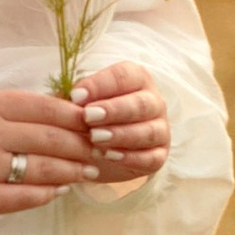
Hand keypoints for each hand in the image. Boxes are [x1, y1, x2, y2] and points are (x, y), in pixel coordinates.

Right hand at [0, 86, 102, 231]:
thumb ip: (12, 108)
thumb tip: (62, 110)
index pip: (44, 106)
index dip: (74, 116)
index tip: (92, 122)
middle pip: (50, 138)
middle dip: (81, 145)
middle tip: (97, 149)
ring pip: (44, 168)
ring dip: (72, 170)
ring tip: (87, 171)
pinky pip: (27, 196)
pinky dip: (49, 193)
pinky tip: (60, 190)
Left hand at [74, 60, 169, 184]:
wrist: (97, 152)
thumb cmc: (89, 117)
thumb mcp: (78, 104)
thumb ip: (76, 98)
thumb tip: (74, 97)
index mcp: (136, 79)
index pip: (123, 76)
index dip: (99, 85)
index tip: (75, 96)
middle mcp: (153, 102)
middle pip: (140, 103)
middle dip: (113, 110)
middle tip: (88, 116)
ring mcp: (160, 129)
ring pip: (148, 131)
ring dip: (121, 135)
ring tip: (95, 139)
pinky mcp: (159, 155)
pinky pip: (151, 158)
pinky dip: (131, 158)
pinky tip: (110, 157)